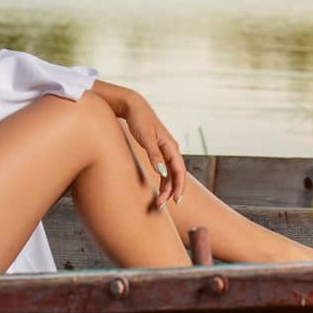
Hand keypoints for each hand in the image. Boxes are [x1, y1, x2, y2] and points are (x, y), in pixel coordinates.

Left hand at [114, 90, 186, 208]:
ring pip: (170, 173)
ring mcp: (165, 150)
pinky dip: (162, 180)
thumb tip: (162, 173)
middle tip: (161, 206)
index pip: (180, 170)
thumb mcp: (146, 138)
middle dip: (171, 191)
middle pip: (176, 174)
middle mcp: (171, 149)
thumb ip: (154, 155)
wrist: (132, 106)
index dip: (179, 186)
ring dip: (166, 188)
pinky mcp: (157, 150)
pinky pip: (164, 169)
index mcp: (171, 146)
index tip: (175, 201)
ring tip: (158, 202)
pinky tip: (158, 189)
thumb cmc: (139, 120)